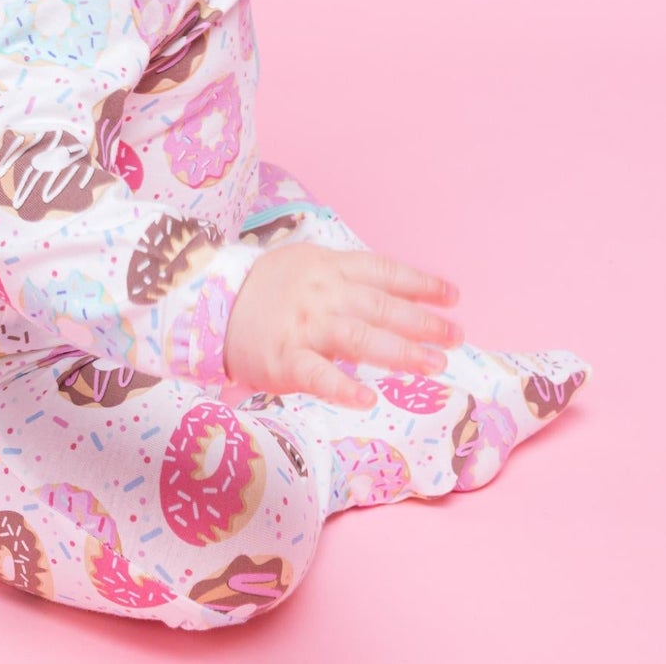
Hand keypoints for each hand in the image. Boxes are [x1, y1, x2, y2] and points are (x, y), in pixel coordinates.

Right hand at [224, 243, 462, 408]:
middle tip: (455, 337)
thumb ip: (348, 278)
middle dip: (422, 322)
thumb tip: (397, 294)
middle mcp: (322, 294)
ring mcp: (304, 326)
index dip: (420, 284)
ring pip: (359, 338)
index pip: (384, 272)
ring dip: (399, 353)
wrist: (210, 304)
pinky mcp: (284, 359)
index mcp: (331, 267)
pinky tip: (367, 399)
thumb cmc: (267, 288)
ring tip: (433, 365)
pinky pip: (317, 375)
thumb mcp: (308, 265)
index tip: (452, 297)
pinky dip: (342, 387)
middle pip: (380, 306)